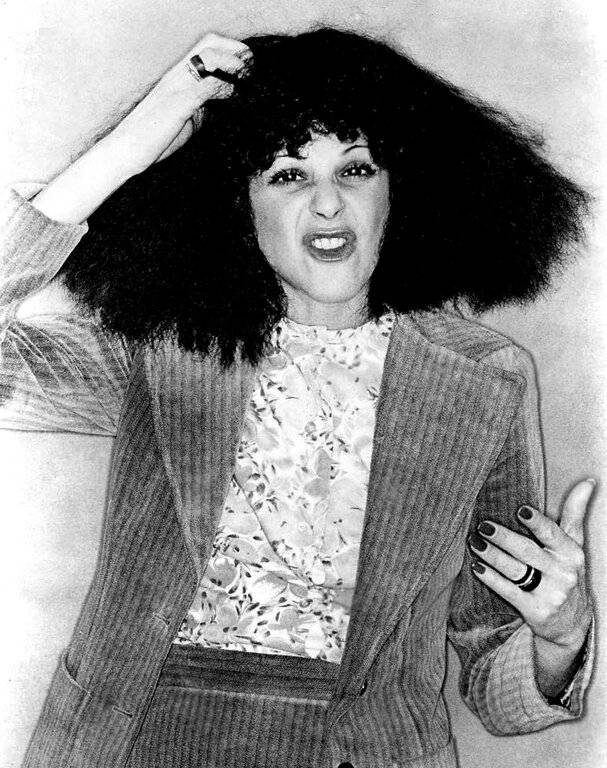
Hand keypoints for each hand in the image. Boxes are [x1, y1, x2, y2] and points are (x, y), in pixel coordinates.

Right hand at [107, 32, 251, 173]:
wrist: (126, 150)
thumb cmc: (155, 137)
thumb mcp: (186, 117)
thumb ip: (204, 106)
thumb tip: (227, 104)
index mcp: (177, 74)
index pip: (207, 45)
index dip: (232, 50)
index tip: (248, 66)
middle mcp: (177, 74)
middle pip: (210, 42)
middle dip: (236, 51)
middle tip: (251, 69)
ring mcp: (177, 86)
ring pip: (211, 57)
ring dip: (234, 66)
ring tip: (247, 79)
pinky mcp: (178, 103)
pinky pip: (207, 86)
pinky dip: (225, 89)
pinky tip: (233, 98)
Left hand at [468, 479, 593, 695]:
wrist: (573, 623)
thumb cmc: (567, 573)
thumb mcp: (575, 545)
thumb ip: (575, 513)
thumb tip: (588, 482)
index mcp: (571, 553)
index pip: (552, 534)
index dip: (536, 522)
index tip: (520, 510)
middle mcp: (563, 573)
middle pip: (527, 551)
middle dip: (503, 537)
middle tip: (483, 525)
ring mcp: (550, 594)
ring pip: (515, 570)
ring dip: (492, 555)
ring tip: (474, 541)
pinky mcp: (535, 610)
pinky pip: (508, 591)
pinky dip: (491, 578)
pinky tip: (477, 566)